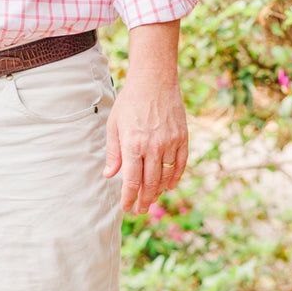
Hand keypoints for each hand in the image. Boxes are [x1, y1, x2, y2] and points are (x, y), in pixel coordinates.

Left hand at [103, 72, 187, 214]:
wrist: (154, 80)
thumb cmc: (130, 102)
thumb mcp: (114, 126)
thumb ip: (113, 153)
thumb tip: (109, 175)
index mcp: (133, 145)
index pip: (131, 182)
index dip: (128, 198)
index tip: (126, 208)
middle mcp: (153, 147)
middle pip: (149, 184)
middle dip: (144, 201)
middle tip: (140, 210)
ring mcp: (170, 142)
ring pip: (165, 176)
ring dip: (159, 191)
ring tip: (152, 200)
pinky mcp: (182, 137)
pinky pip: (180, 164)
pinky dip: (175, 177)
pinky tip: (169, 186)